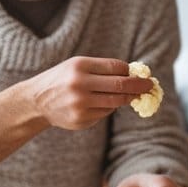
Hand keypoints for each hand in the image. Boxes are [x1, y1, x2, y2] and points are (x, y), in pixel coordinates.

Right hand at [25, 56, 153, 130]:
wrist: (36, 101)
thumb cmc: (62, 79)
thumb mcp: (77, 65)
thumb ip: (103, 69)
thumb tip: (134, 74)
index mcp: (80, 67)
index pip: (116, 68)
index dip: (132, 72)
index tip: (143, 75)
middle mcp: (79, 85)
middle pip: (120, 86)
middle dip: (139, 86)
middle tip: (150, 86)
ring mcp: (80, 105)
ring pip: (115, 102)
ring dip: (126, 99)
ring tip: (131, 95)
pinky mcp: (81, 121)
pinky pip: (104, 113)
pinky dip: (108, 107)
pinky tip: (97, 103)